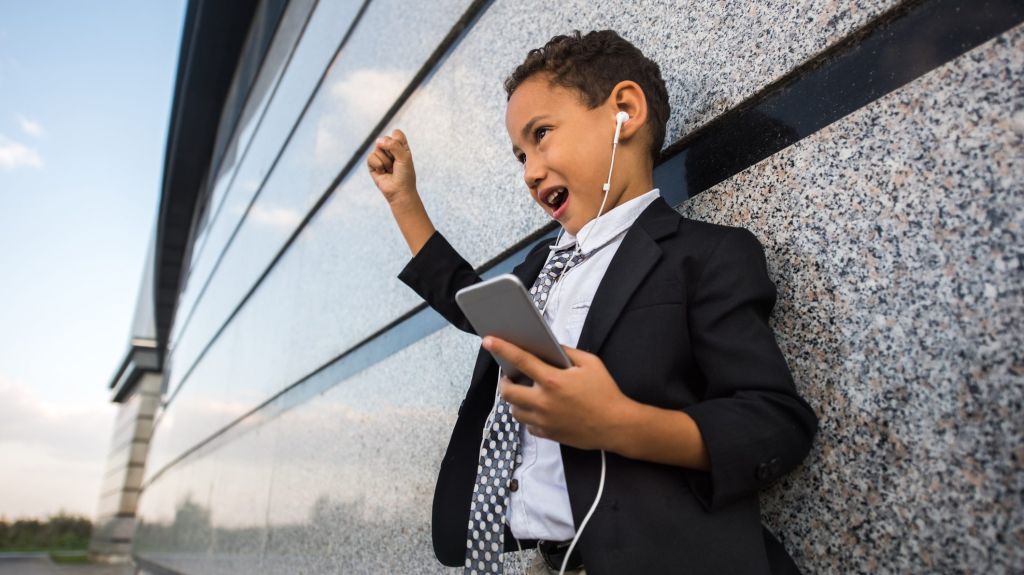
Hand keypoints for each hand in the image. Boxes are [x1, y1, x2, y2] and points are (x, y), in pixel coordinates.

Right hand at [367, 129, 416, 205]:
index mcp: (401, 146)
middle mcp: (390, 149)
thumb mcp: (404, 157)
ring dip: (386, 161)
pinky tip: (383, 172)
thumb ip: (393, 145)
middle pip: (385, 139)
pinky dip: (378, 165)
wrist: (399, 191)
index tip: (403, 154)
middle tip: (396, 164)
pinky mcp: (372, 164)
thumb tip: (377, 141)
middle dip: (391, 153)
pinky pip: (371, 157)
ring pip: (378, 148)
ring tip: (390, 170)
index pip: (396, 133)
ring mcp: (380, 156)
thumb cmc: (405, 175)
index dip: (398, 142)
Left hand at [485, 336, 634, 451]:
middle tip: (511, 377)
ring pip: (514, 410)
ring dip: (516, 400)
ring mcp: (544, 420)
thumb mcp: (591, 363)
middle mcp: (544, 402)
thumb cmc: (606, 393)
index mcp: (553, 381)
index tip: (488, 340)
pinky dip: (528, 415)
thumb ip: (567, 353)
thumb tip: (550, 347)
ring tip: (527, 392)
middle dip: (505, 382)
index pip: (521, 360)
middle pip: (508, 391)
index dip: (502, 348)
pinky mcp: (548, 434)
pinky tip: (539, 409)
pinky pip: (527, 425)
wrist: (616, 426)